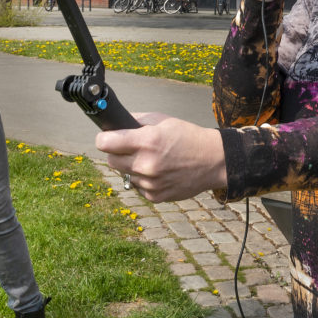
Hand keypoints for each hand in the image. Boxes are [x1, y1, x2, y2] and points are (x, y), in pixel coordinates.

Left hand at [95, 112, 226, 202]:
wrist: (213, 161)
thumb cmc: (187, 136)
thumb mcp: (163, 120)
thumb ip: (136, 121)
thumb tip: (114, 123)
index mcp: (146, 141)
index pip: (105, 143)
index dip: (104, 139)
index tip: (107, 138)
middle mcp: (146, 164)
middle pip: (110, 161)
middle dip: (117, 153)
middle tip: (131, 149)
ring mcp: (150, 183)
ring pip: (125, 175)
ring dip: (132, 168)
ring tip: (152, 160)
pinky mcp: (155, 197)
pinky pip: (138, 187)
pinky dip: (144, 180)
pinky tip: (159, 172)